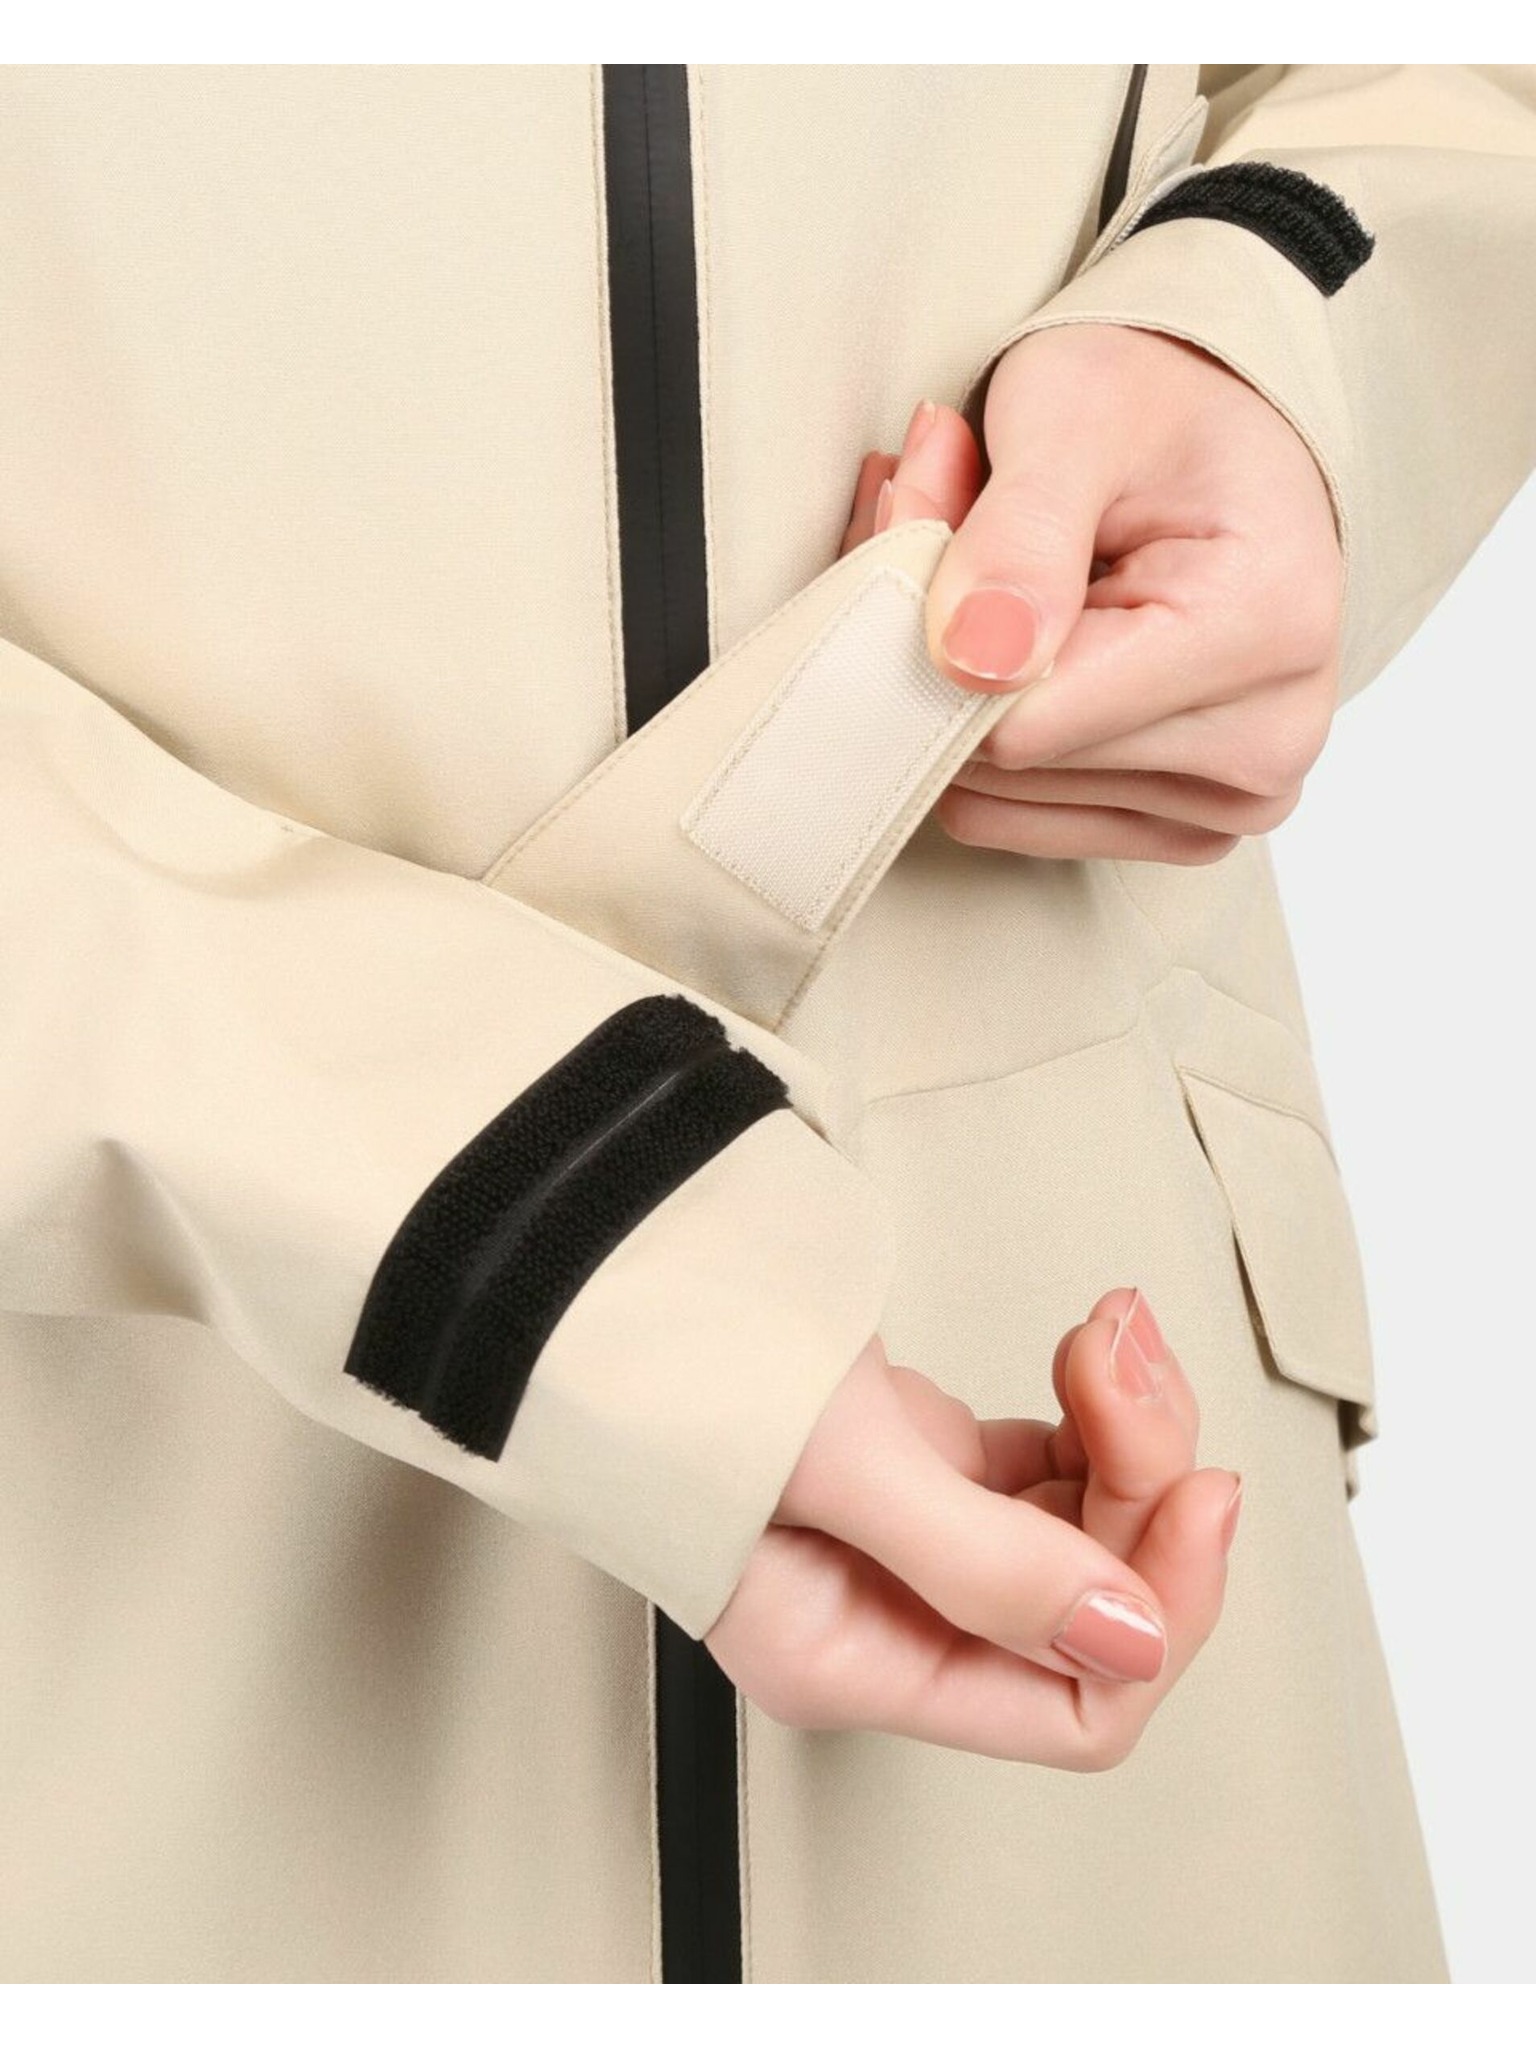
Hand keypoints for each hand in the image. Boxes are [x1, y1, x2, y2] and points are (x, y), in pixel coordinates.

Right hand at [706, 1291, 1240, 1767]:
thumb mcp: (837, 1469)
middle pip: (1097, 1599)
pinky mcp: (923, 1459)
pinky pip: (1053, 1459)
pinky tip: (1082, 1348)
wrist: (612, 1258)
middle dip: (1141, 1475)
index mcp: (855, 1660)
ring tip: (1105, 1331)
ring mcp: (913, 1533)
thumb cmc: (673, 1368)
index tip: (1194, 1492)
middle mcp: (890, 1614)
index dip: (1157, 1609)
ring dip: (1127, 1424)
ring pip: (1088, 1521)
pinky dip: (1090, 1402)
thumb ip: (986, 1565)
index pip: (1073, 1706)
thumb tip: (1131, 1637)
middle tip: (1122, 1363)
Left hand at [841, 325, 1342, 863]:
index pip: (1024, 716)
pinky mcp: (1181, 831)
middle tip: (939, 511)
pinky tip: (1009, 642)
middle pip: (1006, 758)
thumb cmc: (1152, 404)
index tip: (918, 501)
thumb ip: (1020, 531)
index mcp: (1266, 629)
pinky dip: (978, 732)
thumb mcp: (1073, 409)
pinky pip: (1012, 817)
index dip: (935, 617)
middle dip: (939, 642)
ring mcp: (1228, 805)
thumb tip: (972, 664)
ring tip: (988, 570)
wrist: (1219, 432)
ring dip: (951, 683)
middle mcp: (1267, 744)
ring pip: (993, 791)